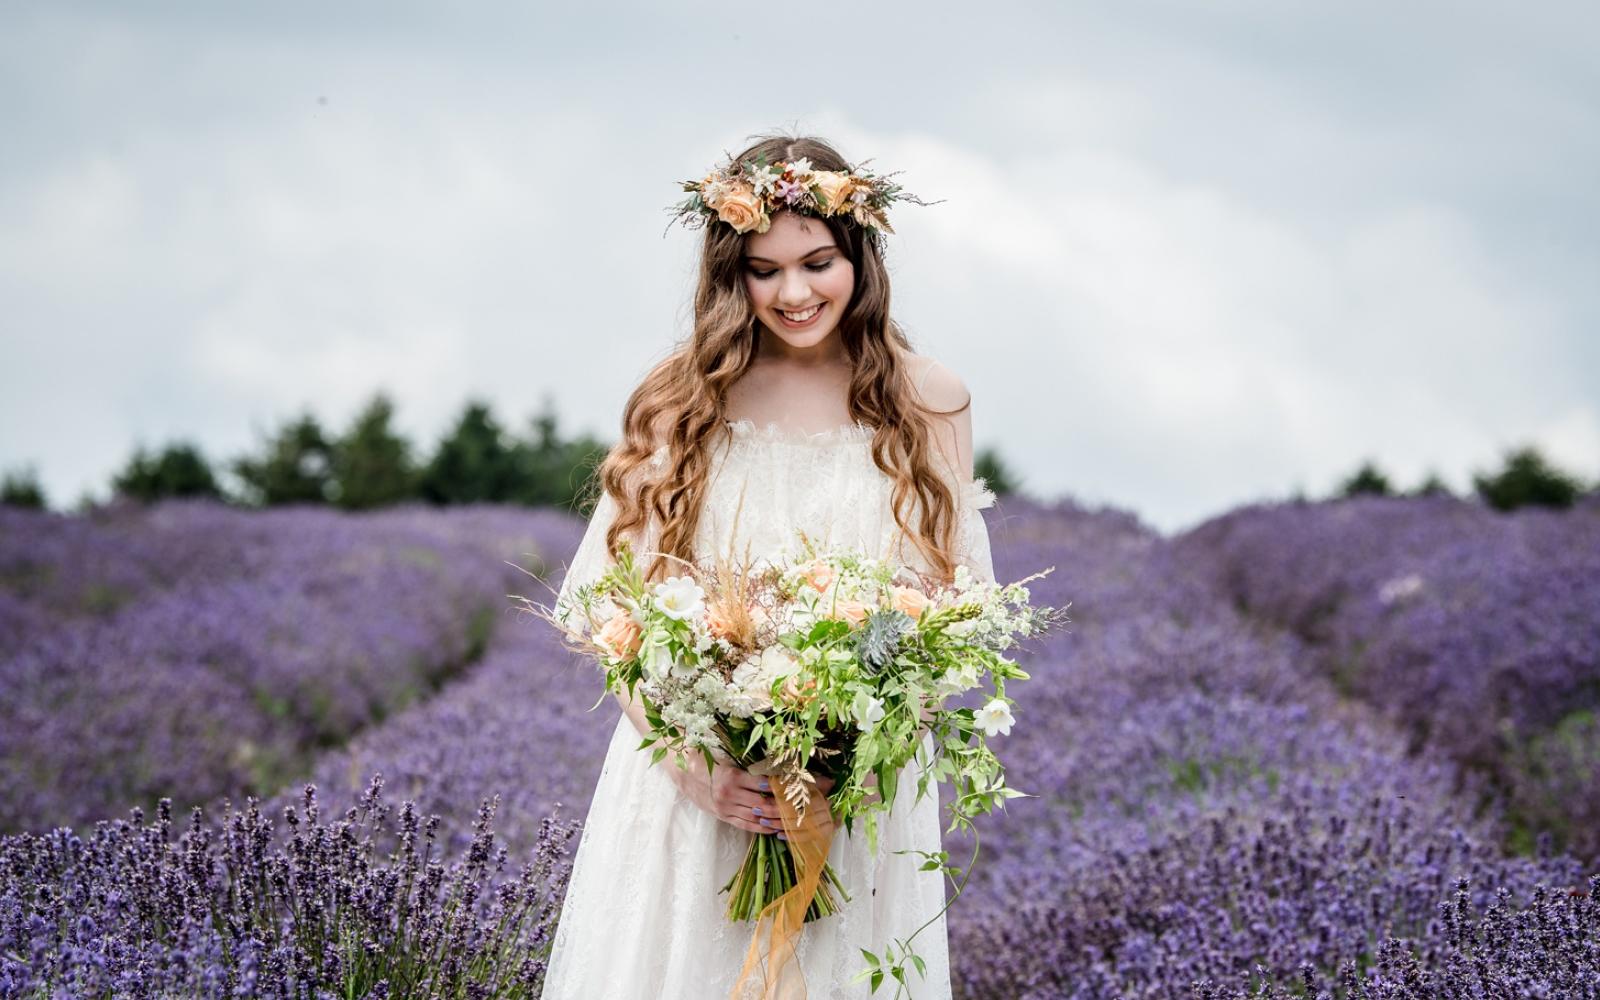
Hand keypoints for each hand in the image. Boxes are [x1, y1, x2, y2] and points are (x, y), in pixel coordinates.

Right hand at [668, 756, 835, 837]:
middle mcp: (729, 794)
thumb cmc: (705, 755)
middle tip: (809, 806)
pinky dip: (762, 827)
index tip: (805, 786)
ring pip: (758, 818)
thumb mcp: (726, 754)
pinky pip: (746, 825)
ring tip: (798, 819)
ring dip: (778, 820)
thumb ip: (748, 761)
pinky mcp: (722, 815)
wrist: (679, 768)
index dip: (787, 786)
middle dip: (788, 806)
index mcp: (732, 775)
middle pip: (766, 804)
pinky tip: (776, 827)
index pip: (766, 784)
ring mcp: (725, 808)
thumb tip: (777, 763)